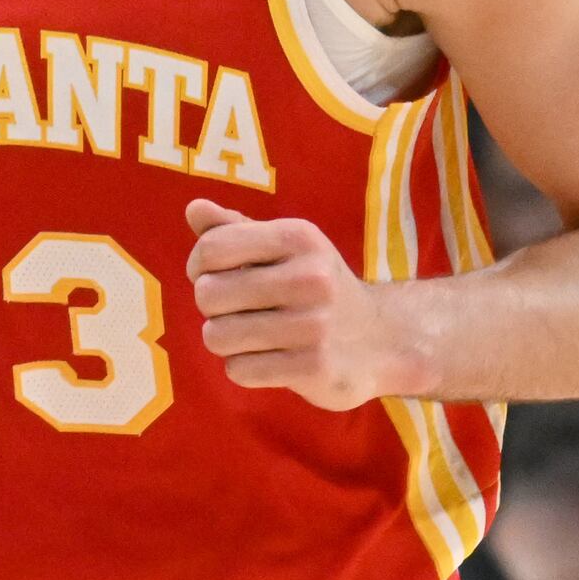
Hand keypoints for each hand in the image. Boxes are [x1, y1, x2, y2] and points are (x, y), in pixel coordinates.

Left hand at [184, 199, 399, 410]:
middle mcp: (309, 277)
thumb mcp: (287, 249)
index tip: (214, 276)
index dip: (199, 266)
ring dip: (225, 341)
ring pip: (217, 337)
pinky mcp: (314, 367)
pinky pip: (239, 370)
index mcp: (299, 238)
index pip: (212, 248)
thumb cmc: (317, 288)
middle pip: (207, 294)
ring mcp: (313, 325)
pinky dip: (245, 368)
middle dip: (212, 308)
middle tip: (238, 311)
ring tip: (253, 336)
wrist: (384, 341)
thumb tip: (194, 209)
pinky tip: (270, 359)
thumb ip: (235, 230)